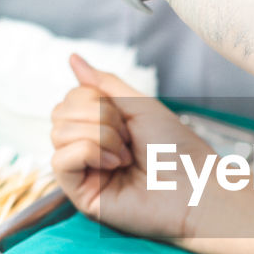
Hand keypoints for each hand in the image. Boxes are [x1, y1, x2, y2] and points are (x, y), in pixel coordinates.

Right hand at [50, 55, 212, 239]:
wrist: (194, 185)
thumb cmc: (176, 149)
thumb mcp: (139, 105)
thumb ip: (103, 83)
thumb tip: (72, 58)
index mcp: (99, 127)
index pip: (70, 99)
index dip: (95, 100)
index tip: (126, 118)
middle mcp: (87, 149)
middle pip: (60, 113)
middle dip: (98, 116)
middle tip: (127, 137)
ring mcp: (83, 172)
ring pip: (58, 134)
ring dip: (100, 135)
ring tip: (125, 155)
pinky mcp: (81, 195)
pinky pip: (59, 161)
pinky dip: (89, 153)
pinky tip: (115, 166)